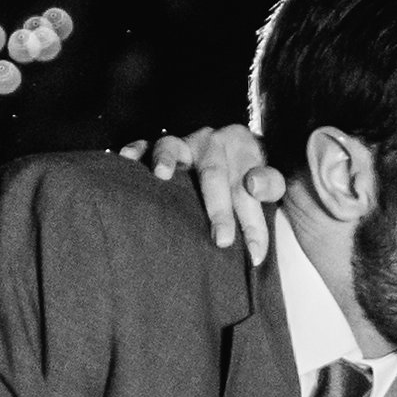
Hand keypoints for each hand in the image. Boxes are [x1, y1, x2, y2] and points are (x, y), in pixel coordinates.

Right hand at [120, 120, 283, 263]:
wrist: (229, 151)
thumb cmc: (246, 175)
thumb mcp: (269, 179)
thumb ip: (270, 184)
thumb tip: (254, 185)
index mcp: (242, 146)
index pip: (250, 186)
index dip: (253, 221)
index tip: (256, 254)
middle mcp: (211, 141)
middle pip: (214, 172)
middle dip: (218, 208)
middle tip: (222, 241)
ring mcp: (183, 143)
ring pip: (172, 146)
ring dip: (165, 158)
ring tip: (161, 175)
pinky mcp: (159, 147)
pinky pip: (145, 145)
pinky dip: (136, 151)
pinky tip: (126, 158)